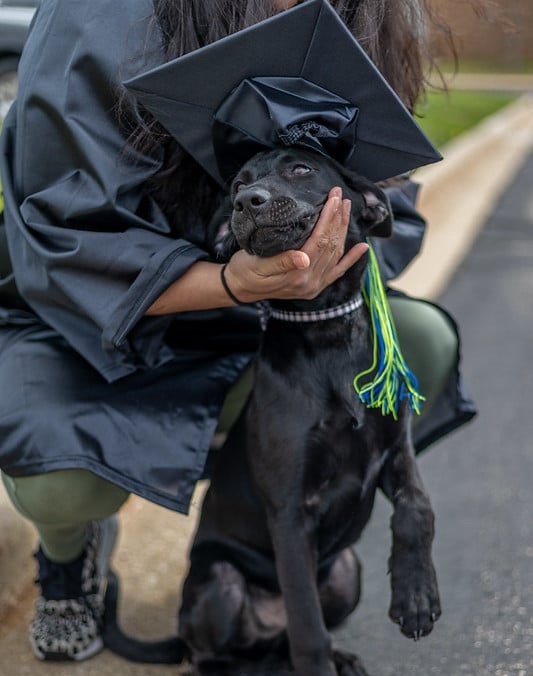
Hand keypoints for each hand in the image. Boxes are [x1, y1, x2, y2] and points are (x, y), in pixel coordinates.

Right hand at [223, 187, 367, 302]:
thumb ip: (282, 262)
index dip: (329, 218)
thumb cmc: (245, 271)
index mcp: (297, 275)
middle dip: (338, 219)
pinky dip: (350, 259)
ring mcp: (314, 286)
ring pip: (336, 254)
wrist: (240, 288)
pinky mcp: (315, 286)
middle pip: (330, 245)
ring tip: (348, 210)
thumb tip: (304, 258)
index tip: (334, 197)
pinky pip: (337, 271)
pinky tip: (362, 247)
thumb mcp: (258, 264)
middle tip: (342, 197)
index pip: (320, 241)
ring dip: (343, 231)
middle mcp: (310, 282)